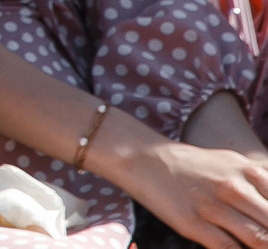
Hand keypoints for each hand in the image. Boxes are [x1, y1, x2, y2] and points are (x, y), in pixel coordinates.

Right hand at [106, 138, 267, 248]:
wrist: (143, 158)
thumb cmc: (192, 166)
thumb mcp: (231, 163)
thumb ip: (260, 184)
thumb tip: (267, 211)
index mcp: (248, 170)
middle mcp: (234, 187)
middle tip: (267, 240)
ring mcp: (213, 206)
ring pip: (259, 240)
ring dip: (262, 246)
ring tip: (258, 246)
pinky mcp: (193, 224)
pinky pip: (229, 248)